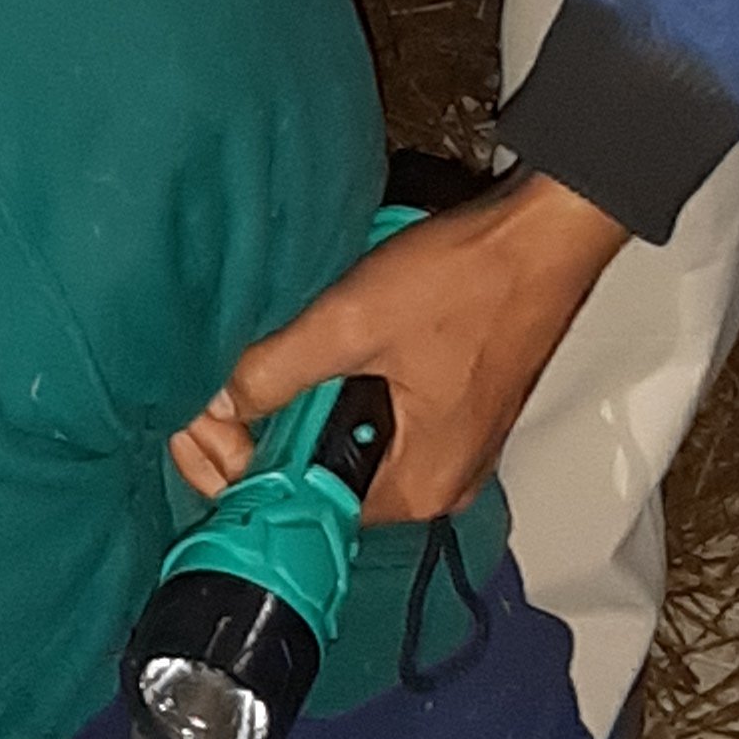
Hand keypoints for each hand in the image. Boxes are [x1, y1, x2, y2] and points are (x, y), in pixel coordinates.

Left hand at [171, 171, 626, 518]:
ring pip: (344, 452)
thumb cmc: (467, 282)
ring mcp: (448, 452)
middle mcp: (436, 486)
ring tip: (242, 380)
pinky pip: (374, 426)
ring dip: (292, 418)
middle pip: (320, 483)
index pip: (298, 504)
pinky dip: (332, 401)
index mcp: (415, 488)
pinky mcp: (453, 415)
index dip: (236, 467)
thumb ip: (275, 370)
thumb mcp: (352, 325)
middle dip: (258, 443)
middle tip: (206, 397)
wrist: (546, 234)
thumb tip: (218, 402)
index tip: (192, 425)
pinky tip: (302, 367)